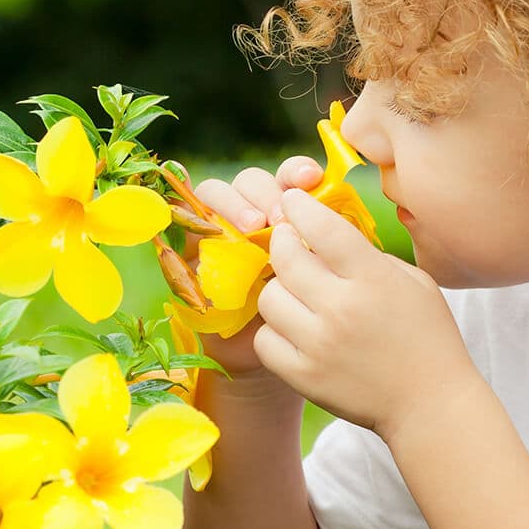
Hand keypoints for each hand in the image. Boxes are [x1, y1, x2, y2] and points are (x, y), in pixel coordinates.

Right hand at [190, 156, 323, 378]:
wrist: (294, 358)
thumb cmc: (326, 315)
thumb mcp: (336, 277)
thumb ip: (336, 246)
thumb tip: (344, 217)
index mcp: (295, 211)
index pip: (290, 175)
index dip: (296, 171)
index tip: (312, 180)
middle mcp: (257, 217)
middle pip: (250, 181)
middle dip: (264, 192)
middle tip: (279, 218)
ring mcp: (223, 234)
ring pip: (215, 196)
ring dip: (233, 205)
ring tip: (252, 229)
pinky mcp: (194, 255)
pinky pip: (184, 226)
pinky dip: (190, 217)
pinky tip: (201, 224)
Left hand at [254, 188, 480, 436]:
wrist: (430, 404)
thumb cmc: (427, 337)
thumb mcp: (414, 282)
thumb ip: (370, 255)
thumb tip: (325, 232)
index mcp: (373, 280)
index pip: (322, 228)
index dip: (300, 207)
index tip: (292, 200)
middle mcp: (342, 309)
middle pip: (285, 258)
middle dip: (281, 241)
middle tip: (286, 240)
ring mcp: (319, 345)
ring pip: (269, 298)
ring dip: (278, 288)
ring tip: (293, 290)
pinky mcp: (304, 376)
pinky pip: (265, 340)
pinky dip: (274, 331)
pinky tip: (292, 328)